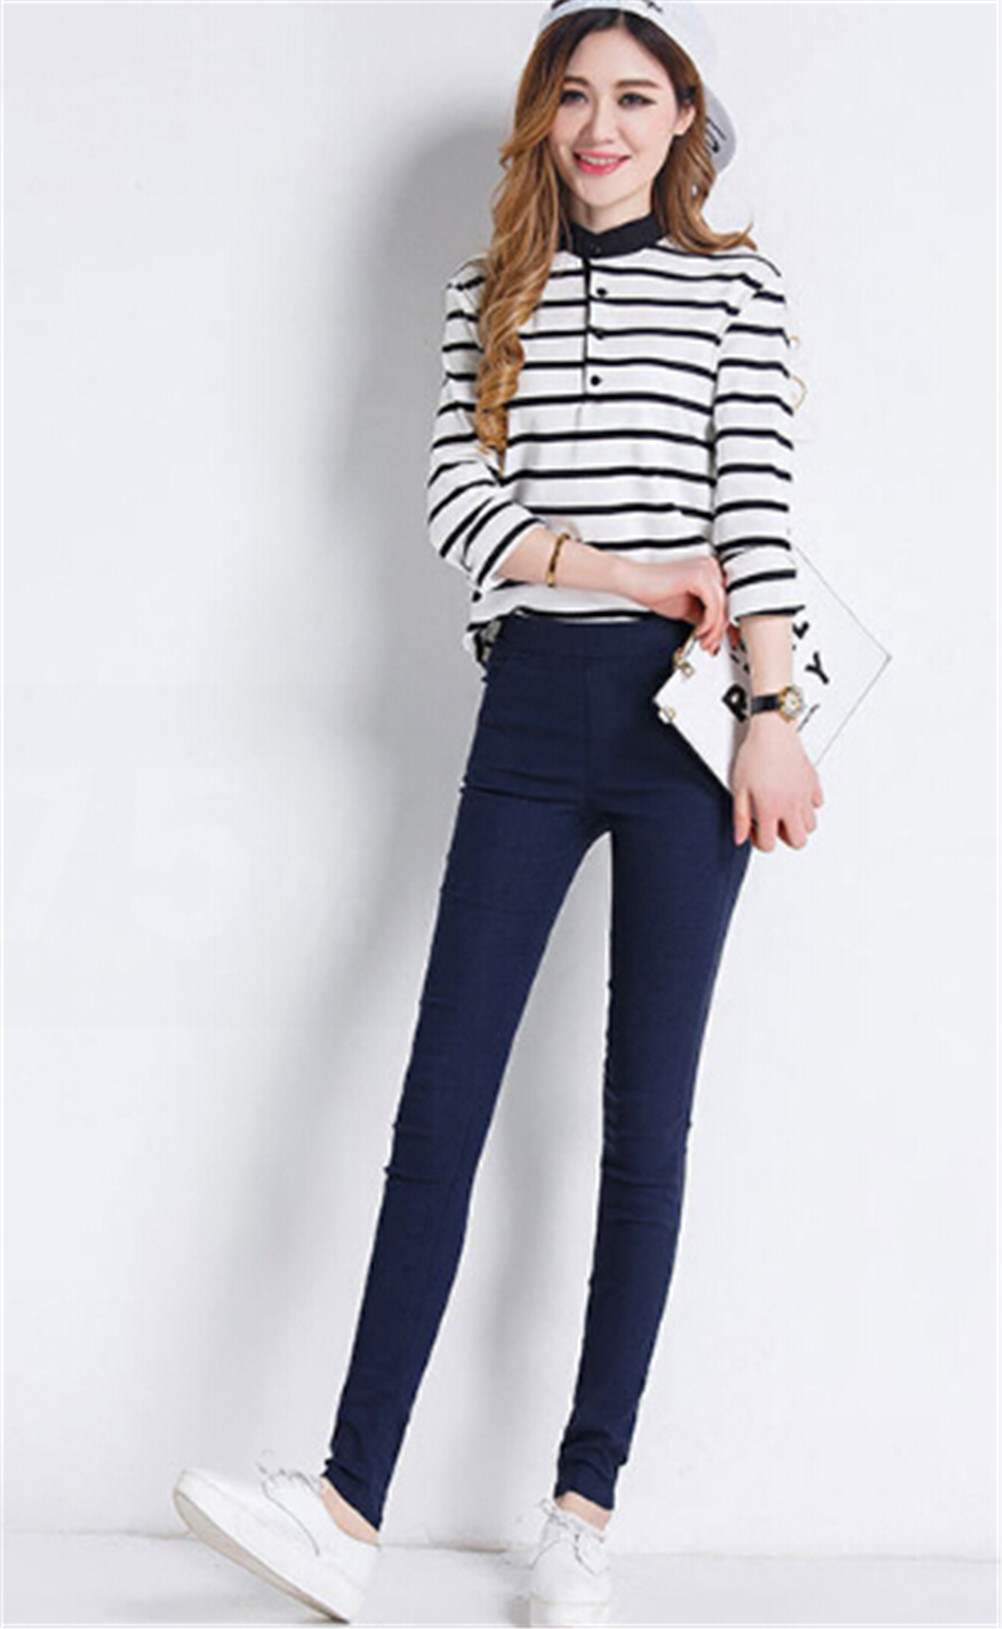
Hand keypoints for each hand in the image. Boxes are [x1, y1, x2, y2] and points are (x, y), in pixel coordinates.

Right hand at [618, 556, 727, 654]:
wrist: (634, 582)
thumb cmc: (655, 591)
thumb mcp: (687, 608)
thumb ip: (704, 616)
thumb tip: (716, 631)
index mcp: (709, 570)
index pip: (726, 600)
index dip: (728, 623)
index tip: (728, 639)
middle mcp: (710, 567)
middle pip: (726, 604)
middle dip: (721, 631)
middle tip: (713, 646)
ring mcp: (706, 570)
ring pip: (722, 607)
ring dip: (714, 631)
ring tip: (704, 643)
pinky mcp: (699, 577)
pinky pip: (713, 607)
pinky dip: (708, 624)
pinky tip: (698, 632)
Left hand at [731, 714, 823, 850]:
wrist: (773, 732)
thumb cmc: (755, 755)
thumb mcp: (739, 788)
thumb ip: (740, 817)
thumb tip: (740, 837)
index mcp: (771, 809)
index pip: (769, 845)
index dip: (759, 841)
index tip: (754, 829)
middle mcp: (791, 806)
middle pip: (799, 842)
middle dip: (785, 838)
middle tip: (773, 824)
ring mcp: (804, 795)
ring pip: (811, 826)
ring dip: (798, 824)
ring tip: (784, 811)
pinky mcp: (813, 783)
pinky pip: (817, 804)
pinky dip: (808, 805)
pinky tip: (794, 796)